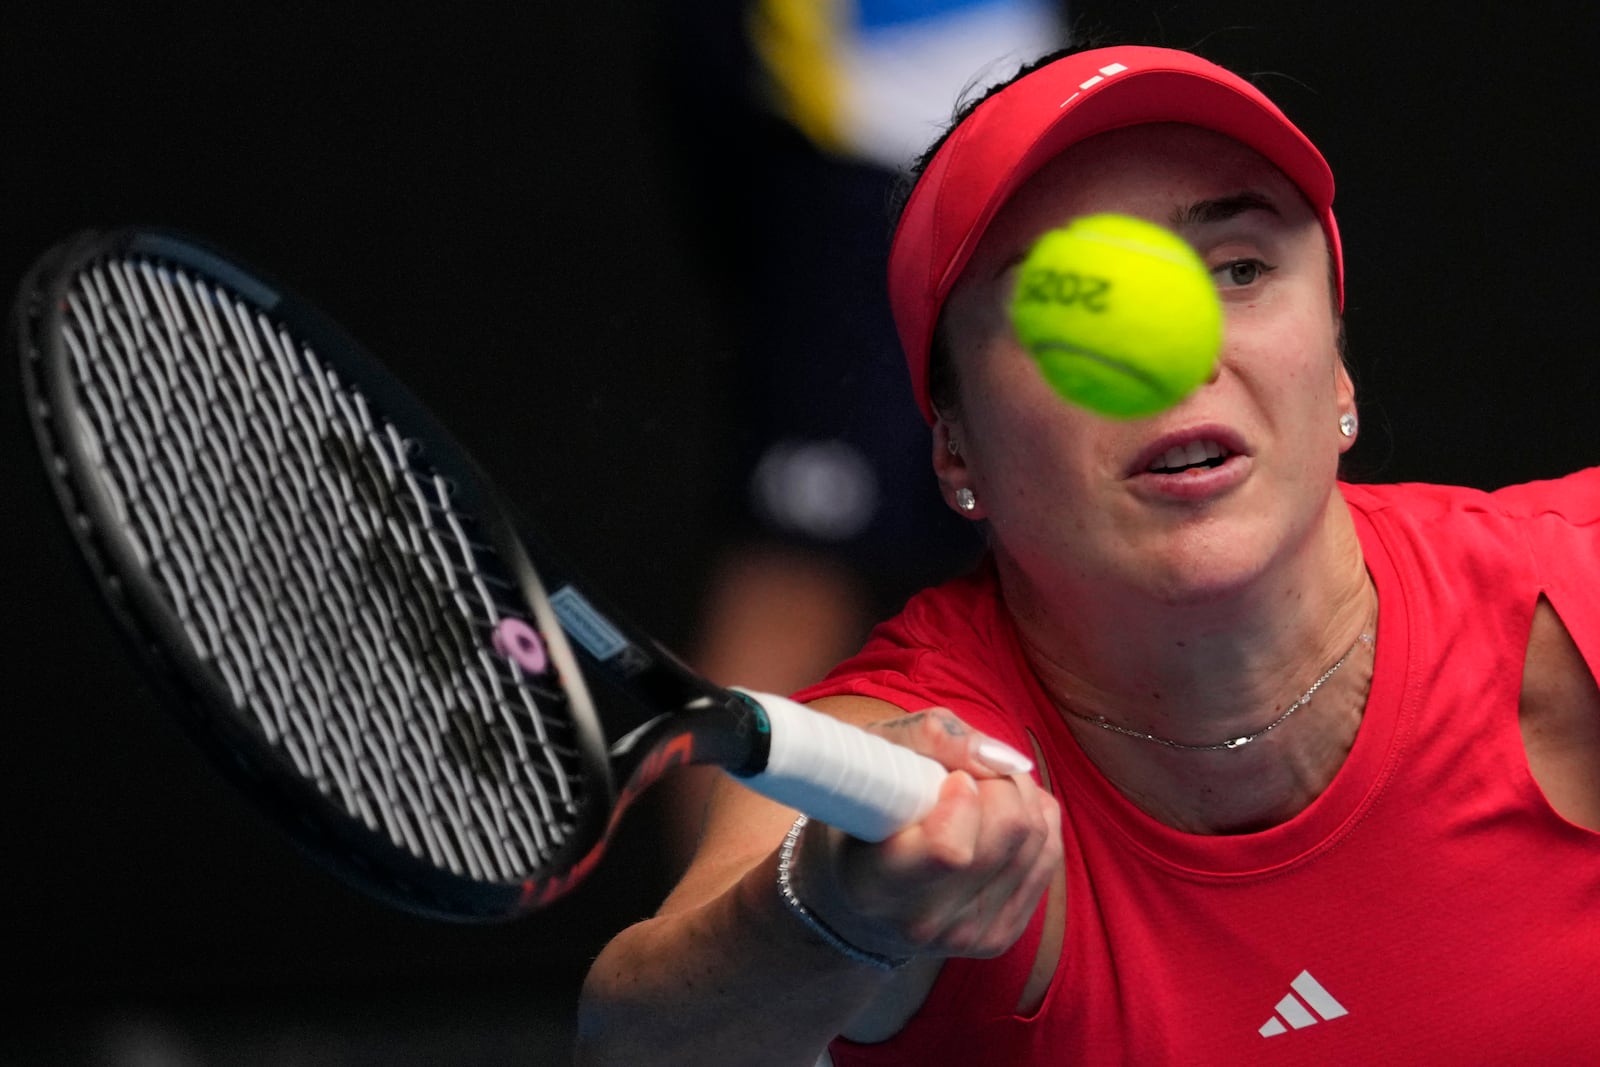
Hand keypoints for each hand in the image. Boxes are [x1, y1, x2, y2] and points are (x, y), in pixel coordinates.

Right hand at [790, 708, 1061, 963]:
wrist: (855, 902)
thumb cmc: (858, 815)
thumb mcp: (870, 759)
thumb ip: (930, 738)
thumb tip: (1001, 756)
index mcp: (874, 885)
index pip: (950, 850)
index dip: (963, 797)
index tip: (949, 779)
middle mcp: (922, 921)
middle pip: (1010, 830)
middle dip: (998, 781)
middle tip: (966, 774)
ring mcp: (966, 936)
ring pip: (1036, 838)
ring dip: (1019, 795)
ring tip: (979, 791)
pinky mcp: (1001, 937)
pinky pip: (1049, 856)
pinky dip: (1034, 820)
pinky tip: (996, 815)